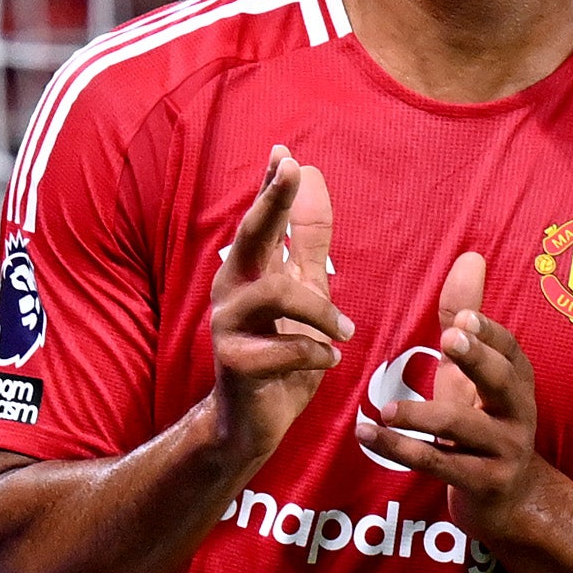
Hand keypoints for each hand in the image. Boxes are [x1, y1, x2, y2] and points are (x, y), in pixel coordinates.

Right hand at [207, 146, 351, 470]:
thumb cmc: (279, 353)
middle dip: (271, 200)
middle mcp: (231, 291)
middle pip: (250, 236)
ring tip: (345, 331)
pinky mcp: (236, 363)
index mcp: (249, 272)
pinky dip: (315, 352)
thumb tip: (312, 177)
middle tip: (290, 169)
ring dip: (321, 311)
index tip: (284, 152)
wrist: (252, 420)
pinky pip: (285, 347)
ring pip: (276, 292)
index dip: (270, 186)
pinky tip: (328, 360)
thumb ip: (307, 240)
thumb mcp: (304, 293)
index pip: (260, 220)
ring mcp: (227, 326)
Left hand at [352, 250, 551, 541]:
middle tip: (447, 340)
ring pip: (464, 429)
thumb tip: (470, 256)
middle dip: (477, 361)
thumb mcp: (472, 374)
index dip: (490, 335)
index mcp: (516, 382)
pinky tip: (366, 434)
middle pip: (502, 383)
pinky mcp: (482, 484)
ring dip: (422, 416)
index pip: (510, 351)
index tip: (464, 319)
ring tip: (384, 408)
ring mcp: (503, 452)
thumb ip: (466, 319)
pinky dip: (400, 449)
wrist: (509, 503)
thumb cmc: (482, 426)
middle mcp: (517, 414)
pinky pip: (439, 464)